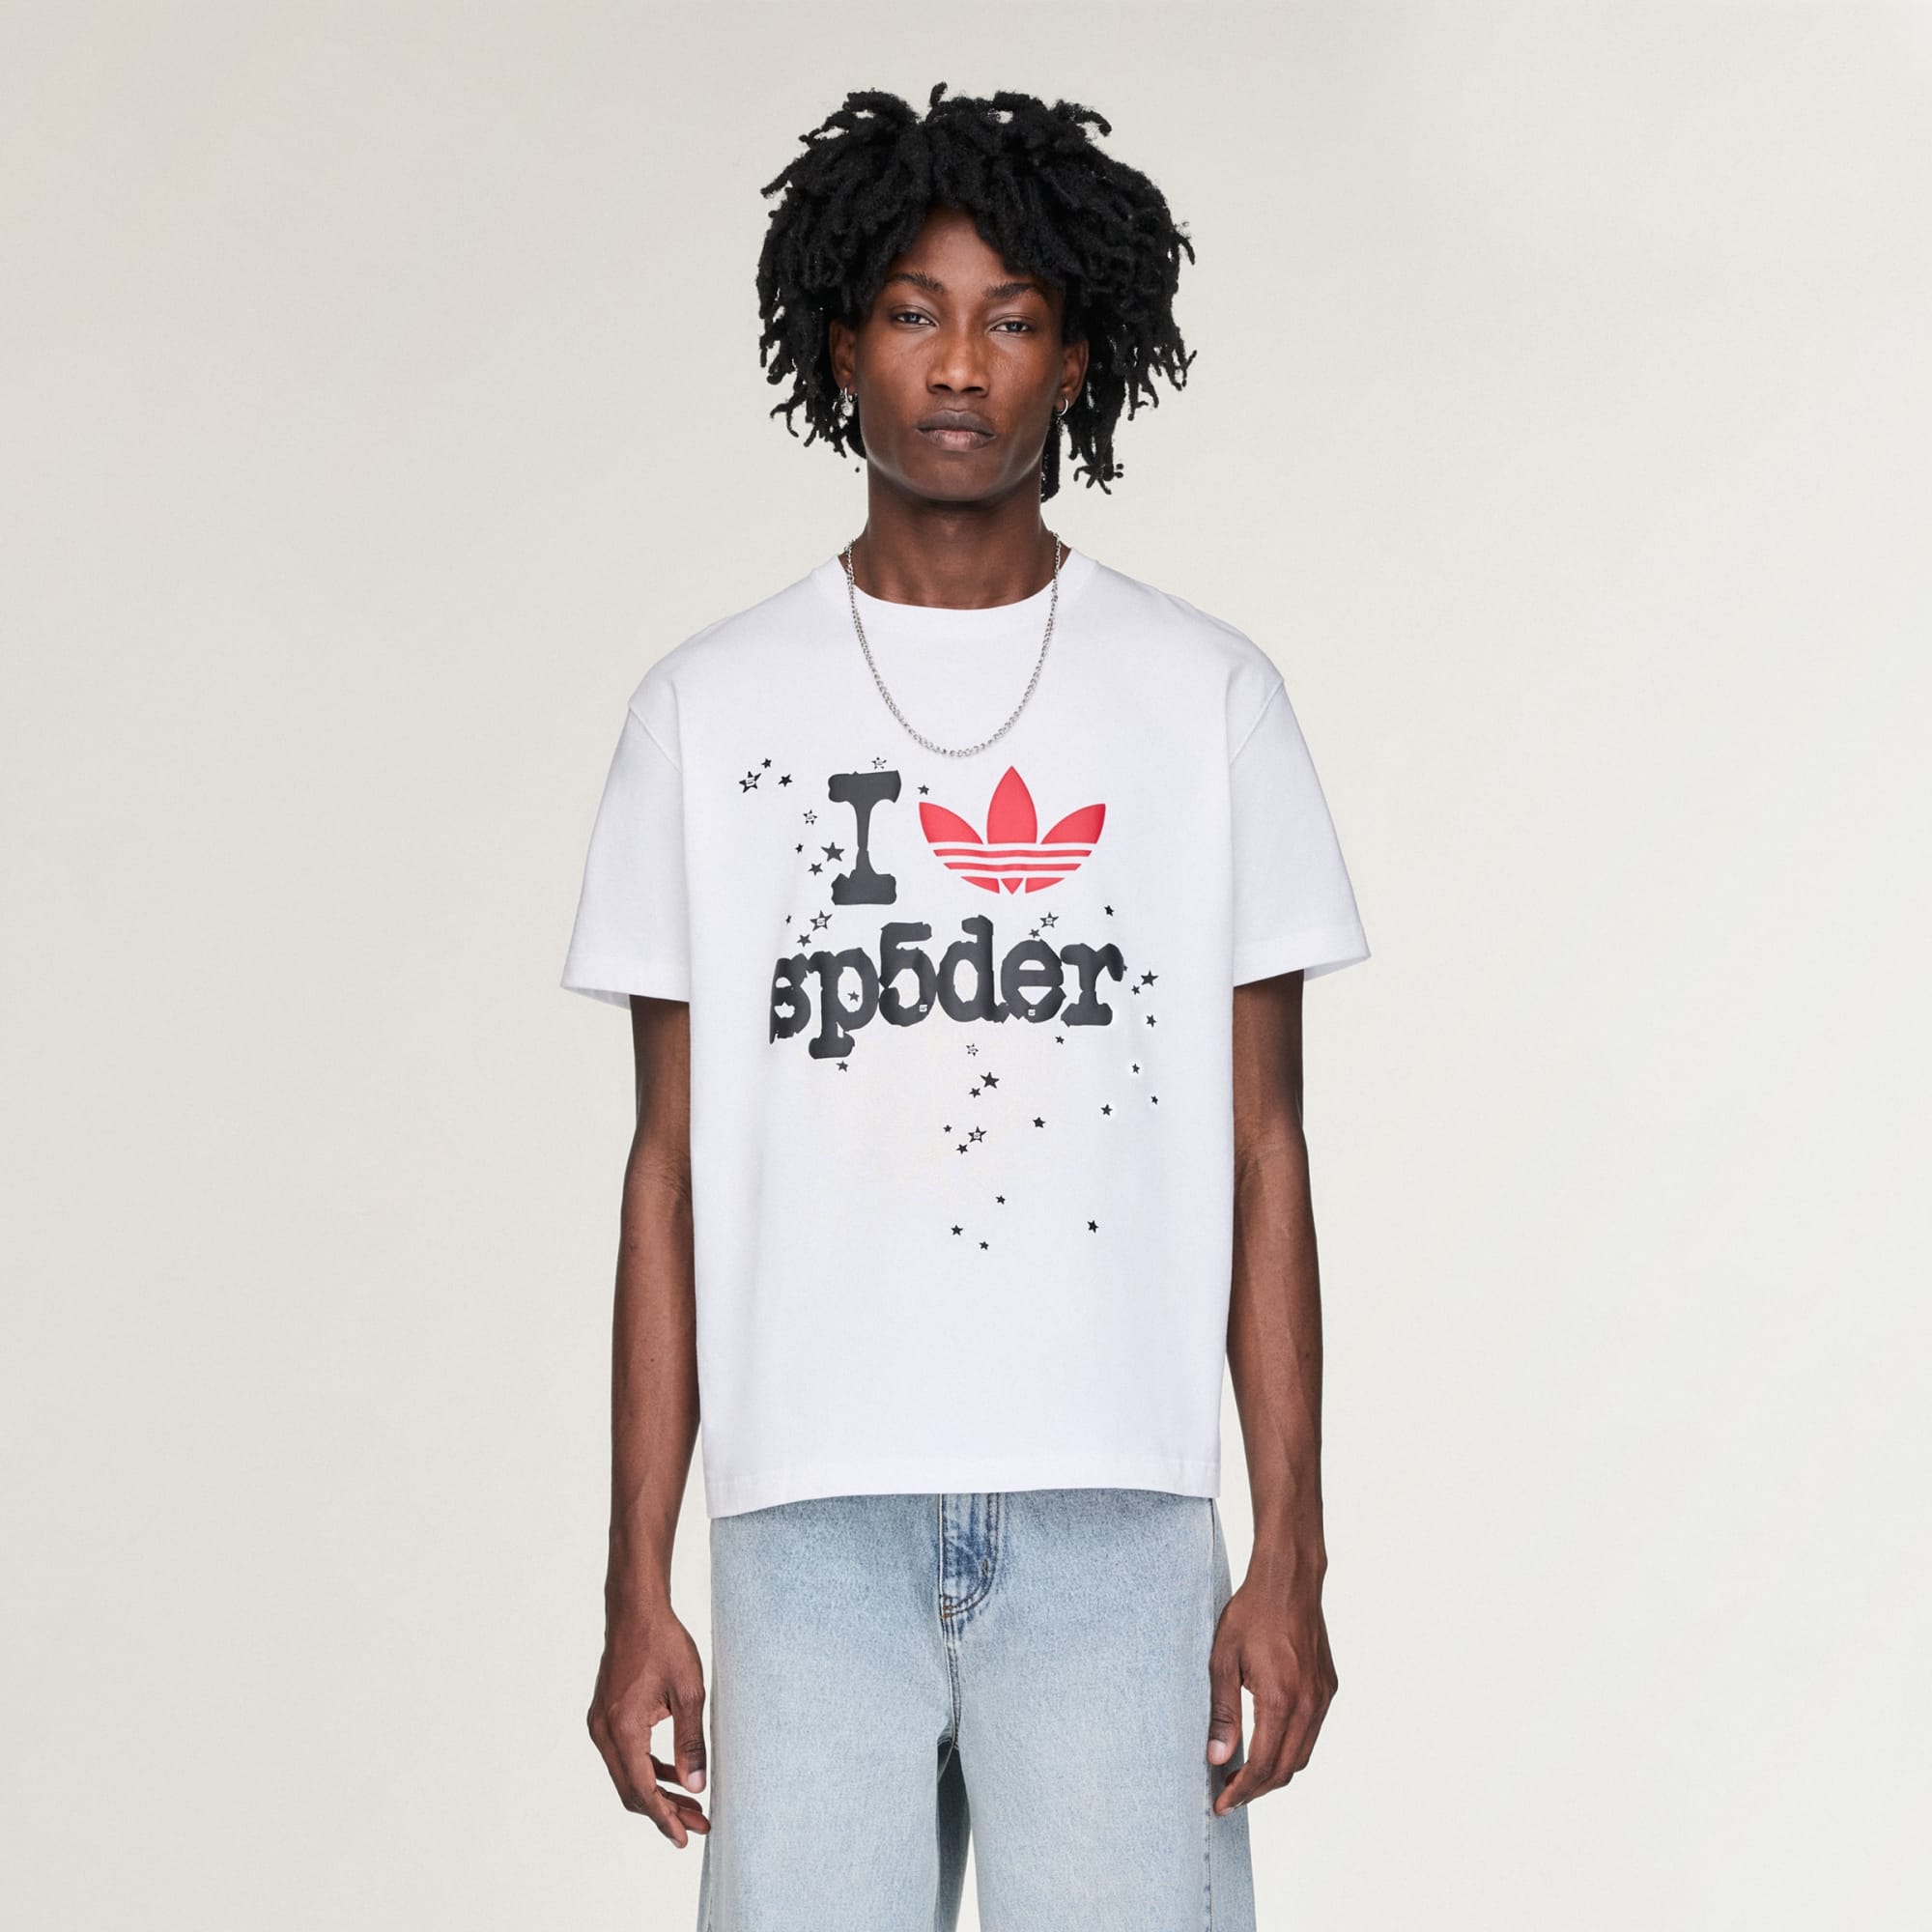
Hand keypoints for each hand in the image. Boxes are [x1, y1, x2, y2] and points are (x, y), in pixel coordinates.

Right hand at [587, 1603, 710, 1847]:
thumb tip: (697, 1787)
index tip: (685, 1838)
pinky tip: (671, 1775)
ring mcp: (599, 1725)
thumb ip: (691, 1742)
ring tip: (691, 1805)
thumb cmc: (664, 1643)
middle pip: (632, 1790)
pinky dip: (647, 1770)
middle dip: (664, 1811)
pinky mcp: (604, 1717)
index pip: (643, 1790)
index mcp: (623, 1728)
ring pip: (627, 1775)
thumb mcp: (688, 1691)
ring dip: (656, 1793)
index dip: (665, 1818)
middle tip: (698, 1824)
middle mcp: (603, 1732)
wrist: (635, 1610)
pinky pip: (623, 1756)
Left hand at [1206, 1572, 1337, 1812]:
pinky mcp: (1328, 1688)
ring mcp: (1323, 1697)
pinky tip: (1267, 1744)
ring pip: (1301, 1755)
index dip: (1241, 1791)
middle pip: (1285, 1769)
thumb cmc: (1251, 1613)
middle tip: (1229, 1796)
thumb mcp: (1223, 1659)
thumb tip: (1217, 1757)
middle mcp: (1308, 1703)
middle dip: (1256, 1790)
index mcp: (1280, 1698)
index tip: (1221, 1803)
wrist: (1289, 1579)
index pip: (1262, 1765)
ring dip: (1275, 1773)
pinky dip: (1290, 1749)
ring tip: (1244, 1776)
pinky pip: (1311, 1733)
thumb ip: (1222, 1711)